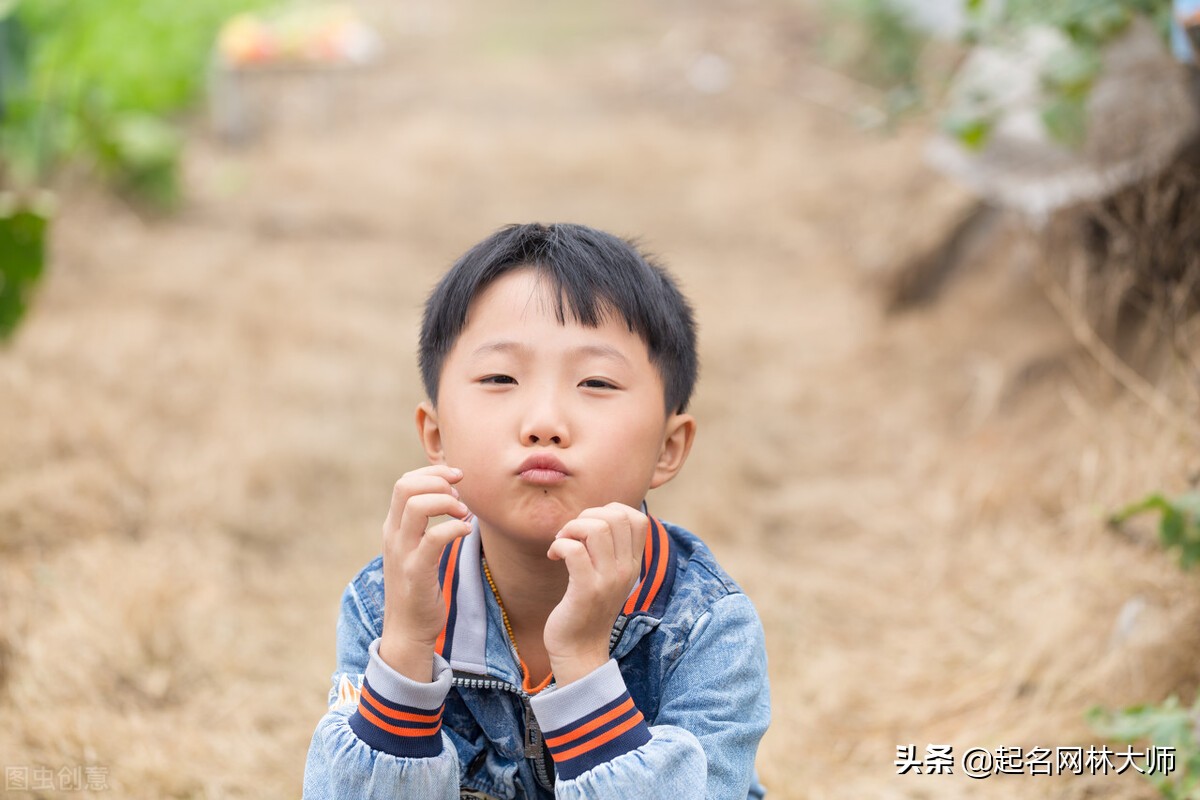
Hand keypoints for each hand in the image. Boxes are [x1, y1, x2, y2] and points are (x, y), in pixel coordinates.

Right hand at [378, 465, 472, 681]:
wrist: (407, 630)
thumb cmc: (418, 587)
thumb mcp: (416, 548)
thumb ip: (424, 523)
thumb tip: (451, 495)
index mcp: (393, 527)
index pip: (404, 482)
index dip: (432, 472)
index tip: (457, 477)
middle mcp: (393, 535)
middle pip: (405, 487)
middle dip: (438, 481)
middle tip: (460, 496)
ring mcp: (402, 553)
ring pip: (416, 506)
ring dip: (446, 502)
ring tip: (464, 513)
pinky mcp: (416, 572)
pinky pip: (434, 538)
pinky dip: (455, 527)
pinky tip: (466, 531)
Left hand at [543, 503, 647, 685]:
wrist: (580, 651)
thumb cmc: (587, 609)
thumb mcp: (608, 577)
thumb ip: (609, 550)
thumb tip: (597, 517)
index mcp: (633, 564)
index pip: (637, 518)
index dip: (609, 510)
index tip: (589, 527)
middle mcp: (626, 570)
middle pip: (616, 517)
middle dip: (587, 516)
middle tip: (571, 534)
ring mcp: (608, 581)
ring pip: (596, 529)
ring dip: (571, 528)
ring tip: (561, 543)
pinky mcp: (586, 591)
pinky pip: (574, 550)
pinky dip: (559, 545)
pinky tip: (553, 556)